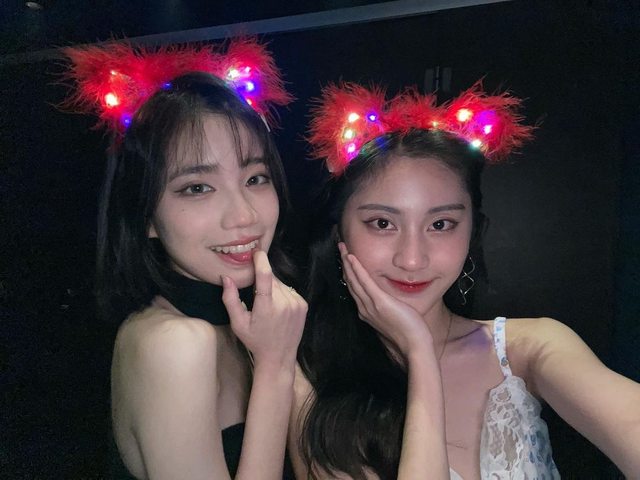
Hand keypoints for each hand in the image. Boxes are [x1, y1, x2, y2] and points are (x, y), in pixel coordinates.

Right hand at [221, 250, 306, 368]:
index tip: (256, 251)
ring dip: (273, 287)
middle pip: (272, 278)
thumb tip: (226, 277)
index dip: (261, 260)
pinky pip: (289, 290)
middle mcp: (284, 303)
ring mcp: (296, 303)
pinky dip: (282, 294)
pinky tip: (278, 308)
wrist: (279, 356)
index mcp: (266, 307)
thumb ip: (230, 299)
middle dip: (263, 279)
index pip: (265, 276)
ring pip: (281, 284)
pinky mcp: (303, 305)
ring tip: (268, 305)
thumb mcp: (238, 323)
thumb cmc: (255, 340)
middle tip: (255, 293)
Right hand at [338, 242, 433, 357]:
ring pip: (354, 280)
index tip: (346, 260)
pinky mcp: (379, 301)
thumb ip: (386, 308)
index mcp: (366, 312)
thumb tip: (387, 300)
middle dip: (344, 264)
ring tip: (342, 248)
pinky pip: (364, 281)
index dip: (349, 273)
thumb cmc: (407, 333)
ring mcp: (370, 305)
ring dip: (347, 262)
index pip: (354, 289)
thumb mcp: (392, 318)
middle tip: (340, 248)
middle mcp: (364, 308)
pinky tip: (351, 258)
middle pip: (350, 282)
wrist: (413, 345)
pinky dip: (356, 268)